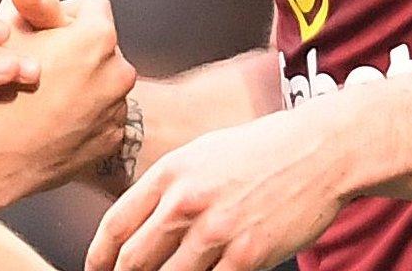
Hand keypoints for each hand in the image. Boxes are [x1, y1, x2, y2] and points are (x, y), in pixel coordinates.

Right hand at [0, 0, 137, 194]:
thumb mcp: (9, 34)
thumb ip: (32, 4)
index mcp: (97, 36)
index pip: (91, 7)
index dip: (63, 15)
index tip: (45, 31)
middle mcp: (119, 70)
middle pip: (99, 47)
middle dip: (75, 52)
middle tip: (43, 64)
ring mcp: (118, 108)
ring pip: (102, 82)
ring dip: (81, 84)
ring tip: (46, 95)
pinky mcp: (112, 139)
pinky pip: (102, 116)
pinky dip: (83, 115)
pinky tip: (53, 121)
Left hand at [86, 109, 344, 270]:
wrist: (317, 151)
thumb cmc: (258, 153)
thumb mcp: (201, 156)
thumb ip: (167, 188)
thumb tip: (139, 223)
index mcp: (169, 174)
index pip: (116, 225)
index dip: (99, 256)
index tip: (95, 270)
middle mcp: (186, 202)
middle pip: (134, 259)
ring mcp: (217, 230)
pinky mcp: (249, 254)